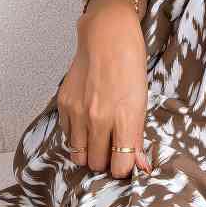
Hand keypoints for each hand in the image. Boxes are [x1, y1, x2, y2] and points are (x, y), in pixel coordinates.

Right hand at [56, 0, 152, 178]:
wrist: (107, 37)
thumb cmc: (130, 68)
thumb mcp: (141, 103)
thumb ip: (136, 138)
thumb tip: (140, 165)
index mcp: (124, 119)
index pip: (120, 166)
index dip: (123, 169)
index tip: (124, 162)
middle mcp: (99, 118)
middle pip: (96, 164)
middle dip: (104, 162)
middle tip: (111, 151)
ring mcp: (78, 112)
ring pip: (78, 155)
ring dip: (88, 153)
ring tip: (98, 140)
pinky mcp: (64, 104)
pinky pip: (67, 135)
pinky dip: (77, 136)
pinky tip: (87, 124)